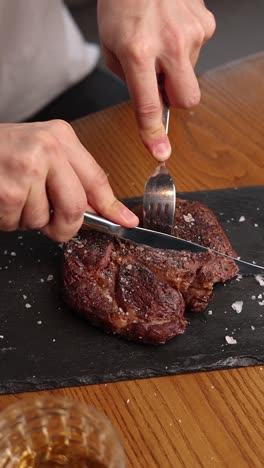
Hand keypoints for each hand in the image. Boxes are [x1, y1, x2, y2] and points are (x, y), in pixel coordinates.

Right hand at [0, 120, 137, 241]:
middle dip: (66, 226)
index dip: (112, 206)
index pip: (96, 179)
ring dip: (27, 219)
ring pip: (43, 220)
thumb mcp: (42, 152)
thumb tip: (102, 210)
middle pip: (76, 207)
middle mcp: (46, 149)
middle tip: (54, 226)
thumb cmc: (2, 151)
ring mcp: (26, 169)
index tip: (125, 222)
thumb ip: (70, 177)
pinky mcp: (6, 191)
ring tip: (13, 196)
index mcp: (60, 138)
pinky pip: (17, 224)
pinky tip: (1, 198)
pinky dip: (7, 220)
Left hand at [98, 0, 214, 159]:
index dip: (153, 132)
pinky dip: (185, 47)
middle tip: (161, 83)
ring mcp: (191, 33)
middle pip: (187, 98)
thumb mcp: (110, 46)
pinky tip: (172, 30)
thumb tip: (148, 97)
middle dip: (176, 99)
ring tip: (160, 41)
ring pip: (191, 73)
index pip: (148, 104)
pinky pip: (198, 50)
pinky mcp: (204, 23)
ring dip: (176, 67)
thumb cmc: (121, 3)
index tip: (160, 150)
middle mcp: (168, 44)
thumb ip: (129, 78)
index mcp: (137, 52)